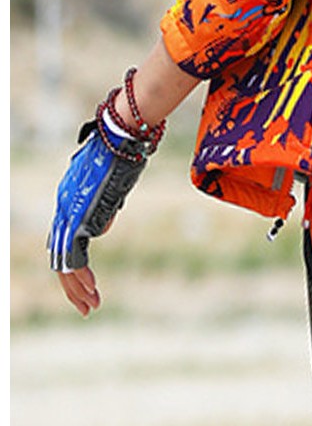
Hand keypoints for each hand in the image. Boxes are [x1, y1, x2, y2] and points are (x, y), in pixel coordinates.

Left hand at [47, 115, 151, 310]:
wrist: (120, 136)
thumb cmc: (122, 153)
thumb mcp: (113, 184)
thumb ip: (104, 205)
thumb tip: (103, 227)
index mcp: (69, 199)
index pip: (64, 240)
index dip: (73, 264)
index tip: (86, 282)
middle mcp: (63, 208)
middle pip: (59, 255)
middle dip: (72, 285)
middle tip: (85, 305)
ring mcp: (68, 213)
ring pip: (64, 262)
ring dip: (76, 287)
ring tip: (90, 305)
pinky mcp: (78, 217)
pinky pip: (74, 257)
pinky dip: (81, 278)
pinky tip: (91, 290)